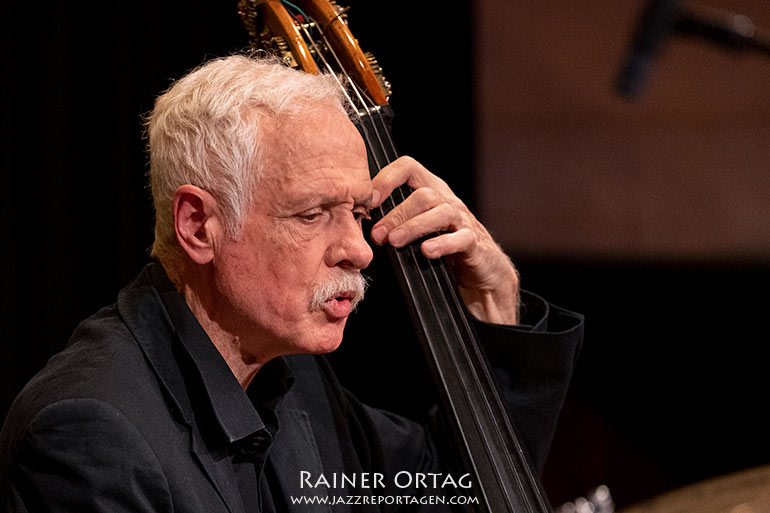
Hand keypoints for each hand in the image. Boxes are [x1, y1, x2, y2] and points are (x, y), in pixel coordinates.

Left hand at [370, 156, 519, 324]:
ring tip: (394, 242)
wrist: (483, 273)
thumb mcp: (417, 230)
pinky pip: (461, 238)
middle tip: (377, 235)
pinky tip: (427, 252)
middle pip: (423, 194)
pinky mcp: (475, 243)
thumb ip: (394, 221)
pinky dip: (443, 243)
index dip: (387, 179)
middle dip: (396, 214)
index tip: (368, 201)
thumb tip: (356, 224)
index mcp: (431, 191)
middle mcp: (448, 201)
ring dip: (413, 226)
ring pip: (441, 212)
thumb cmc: (444, 249)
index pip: (408, 168)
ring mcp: (463, 221)